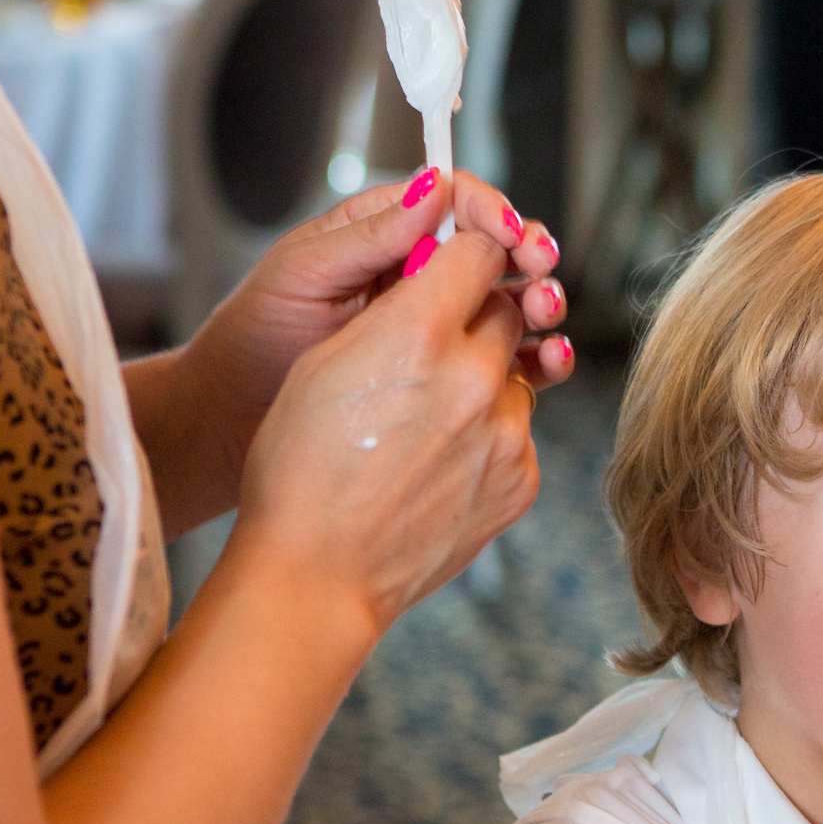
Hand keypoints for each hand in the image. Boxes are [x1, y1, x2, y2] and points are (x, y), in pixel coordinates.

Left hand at [187, 169, 568, 467]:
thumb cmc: (254, 338)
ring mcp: (434, 326)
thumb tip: (433, 187)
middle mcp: (418, 274)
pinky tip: (545, 360)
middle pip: (494, 250)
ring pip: (507, 302)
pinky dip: (532, 358)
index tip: (508, 234)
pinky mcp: (445, 375)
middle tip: (540, 269)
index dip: (490, 212)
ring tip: (545, 312)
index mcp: (384, 233)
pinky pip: (501, 360)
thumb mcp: (305, 272)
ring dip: (538, 302)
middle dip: (528, 254)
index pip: (454, 203)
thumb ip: (371, 234)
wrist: (232, 416)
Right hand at [227, 224, 541, 635]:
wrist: (318, 572)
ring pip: (515, 376)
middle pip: (507, 311)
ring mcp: (506, 434)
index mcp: (418, 333)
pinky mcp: (523, 480)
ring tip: (425, 419)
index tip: (457, 261)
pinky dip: (488, 437)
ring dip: (483, 382)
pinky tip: (438, 462)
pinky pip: (517, 434)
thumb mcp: (325, 361)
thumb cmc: (299, 467)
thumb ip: (391, 309)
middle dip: (476, 316)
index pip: (480, 251)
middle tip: (434, 342)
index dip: (466, 252)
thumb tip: (436, 277)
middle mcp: (475, 377)